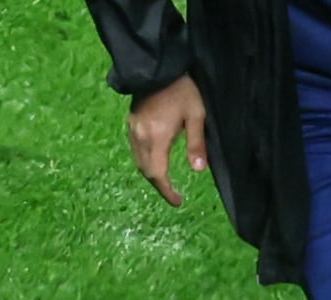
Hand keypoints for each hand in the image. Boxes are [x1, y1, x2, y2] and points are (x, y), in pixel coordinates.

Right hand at [127, 75, 207, 207]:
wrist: (158, 66)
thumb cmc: (182, 89)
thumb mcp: (196, 116)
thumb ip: (197, 144)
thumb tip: (199, 171)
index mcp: (156, 137)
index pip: (158, 174)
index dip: (167, 191)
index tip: (178, 202)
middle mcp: (140, 136)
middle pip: (146, 171)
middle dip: (159, 186)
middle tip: (174, 196)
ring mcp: (133, 128)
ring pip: (139, 161)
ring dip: (152, 174)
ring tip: (166, 182)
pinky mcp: (131, 122)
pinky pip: (136, 149)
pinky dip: (146, 161)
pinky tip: (156, 162)